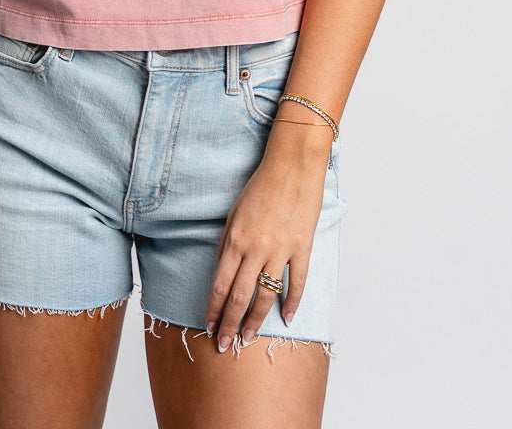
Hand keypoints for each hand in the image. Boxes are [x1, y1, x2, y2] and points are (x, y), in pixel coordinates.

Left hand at [205, 129, 330, 350]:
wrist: (292, 166)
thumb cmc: (261, 186)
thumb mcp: (234, 212)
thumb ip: (227, 243)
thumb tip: (222, 270)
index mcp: (236, 240)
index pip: (220, 285)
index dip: (213, 309)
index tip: (209, 326)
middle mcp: (256, 249)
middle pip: (240, 297)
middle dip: (229, 324)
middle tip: (224, 345)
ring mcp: (281, 250)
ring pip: (267, 295)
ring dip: (256, 320)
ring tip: (248, 337)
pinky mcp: (303, 248)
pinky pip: (298, 282)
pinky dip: (292, 302)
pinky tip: (287, 317)